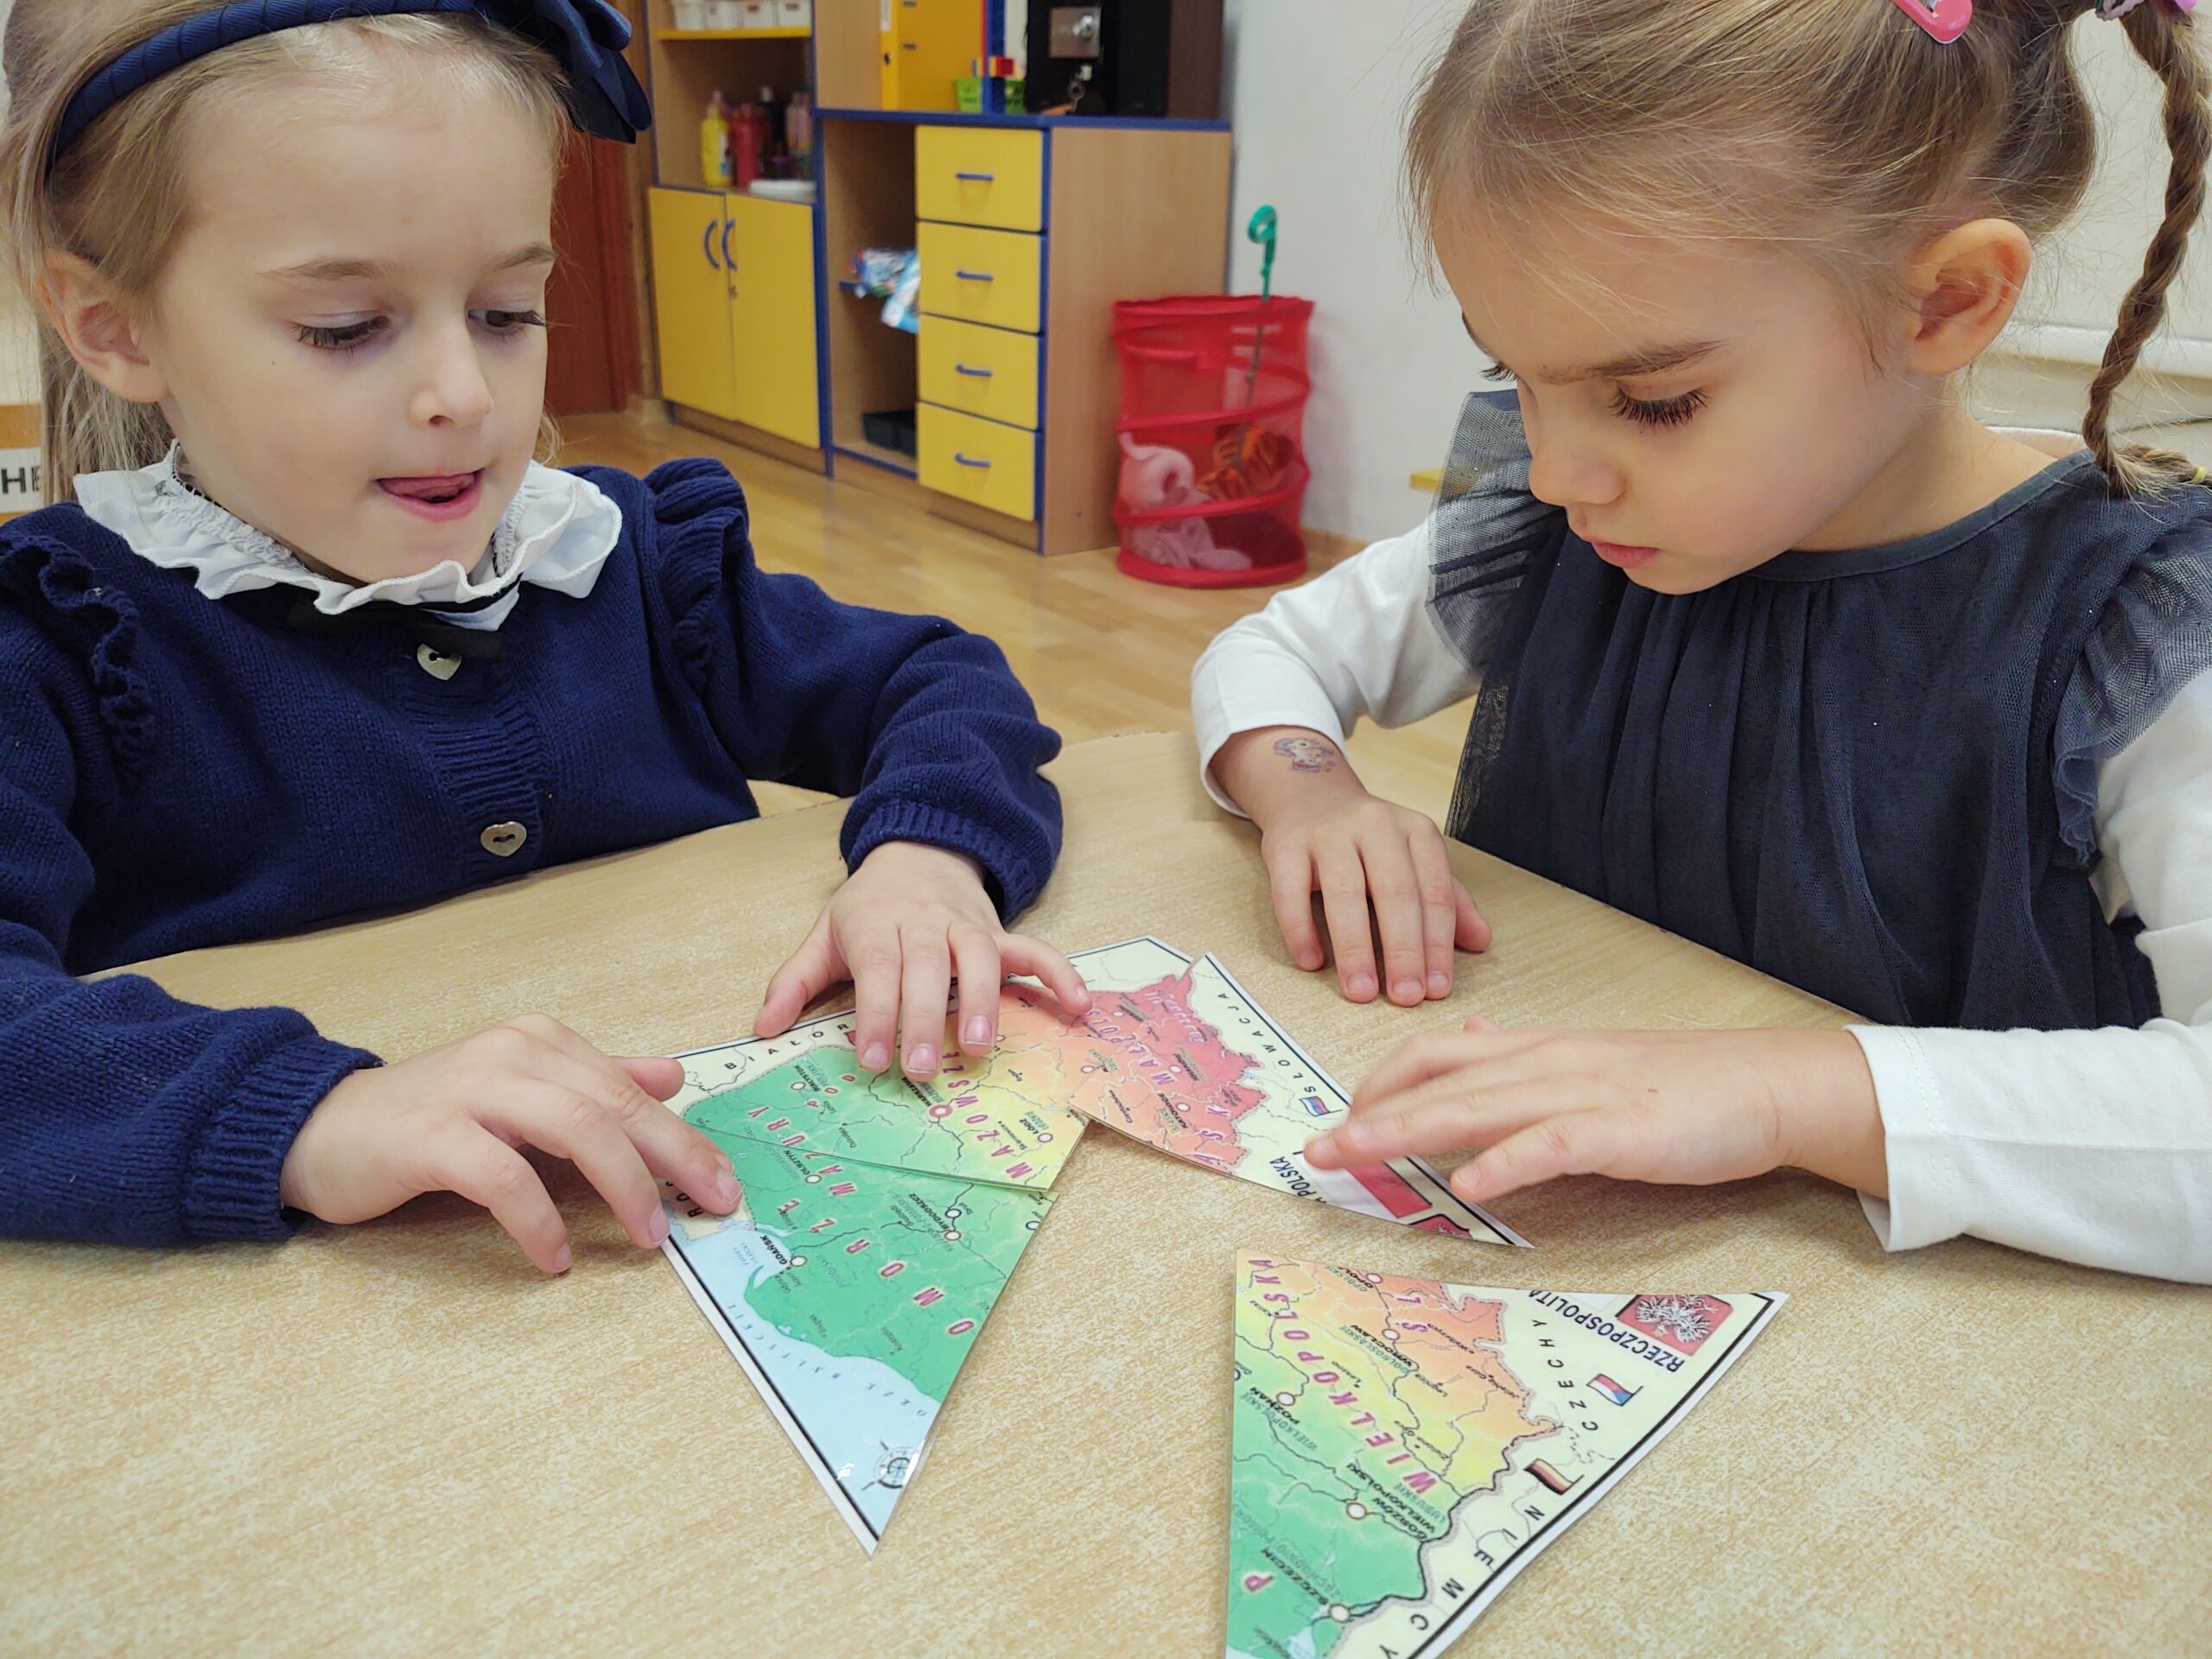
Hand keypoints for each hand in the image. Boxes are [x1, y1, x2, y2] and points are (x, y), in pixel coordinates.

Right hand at [278, 1014, 741, 1273]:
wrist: (321, 1129)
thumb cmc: (430, 1119)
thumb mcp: (522, 1092)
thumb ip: (594, 1083)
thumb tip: (672, 1077)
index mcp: (541, 1042)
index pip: (629, 1089)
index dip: (683, 1137)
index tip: (723, 1182)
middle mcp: (512, 1053)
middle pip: (614, 1105)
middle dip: (675, 1157)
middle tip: (711, 1206)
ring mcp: (471, 1090)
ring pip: (575, 1128)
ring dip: (622, 1186)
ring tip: (648, 1235)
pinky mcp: (430, 1136)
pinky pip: (503, 1176)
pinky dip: (539, 1219)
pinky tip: (554, 1257)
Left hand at [754, 840, 1091, 1081]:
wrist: (919, 847)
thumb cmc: (868, 907)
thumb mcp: (824, 935)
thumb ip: (794, 982)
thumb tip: (762, 1028)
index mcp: (875, 924)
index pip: (877, 968)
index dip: (875, 1013)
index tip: (871, 1058)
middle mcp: (924, 922)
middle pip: (927, 967)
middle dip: (923, 1017)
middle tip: (920, 1069)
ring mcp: (967, 926)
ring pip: (979, 958)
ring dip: (984, 1000)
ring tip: (978, 1047)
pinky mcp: (1000, 932)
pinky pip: (1035, 950)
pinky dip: (1059, 974)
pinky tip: (1079, 1005)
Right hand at [1210, 727, 1489, 1005]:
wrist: (1310, 797)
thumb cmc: (1369, 842)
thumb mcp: (1415, 860)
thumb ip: (1449, 899)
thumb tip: (1481, 940)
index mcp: (1415, 831)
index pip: (1434, 893)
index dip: (1438, 944)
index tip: (1436, 989)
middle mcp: (1376, 826)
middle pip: (1394, 893)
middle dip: (1402, 950)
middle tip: (1405, 996)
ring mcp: (1328, 834)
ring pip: (1344, 894)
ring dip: (1354, 948)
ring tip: (1361, 991)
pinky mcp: (1285, 846)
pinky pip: (1291, 892)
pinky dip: (1300, 929)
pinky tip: (1311, 962)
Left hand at [1304, 1017, 1885, 1203]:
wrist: (1765, 1084)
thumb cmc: (1678, 1083)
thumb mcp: (1587, 1056)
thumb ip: (1523, 1052)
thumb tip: (1468, 1032)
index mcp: (1536, 1048)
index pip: (1436, 1051)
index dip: (1381, 1081)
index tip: (1340, 1114)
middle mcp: (1546, 1063)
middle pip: (1438, 1081)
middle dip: (1369, 1114)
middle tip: (1314, 1148)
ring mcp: (1581, 1094)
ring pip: (1476, 1107)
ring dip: (1407, 1133)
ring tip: (1355, 1155)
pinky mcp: (1620, 1131)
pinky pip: (1550, 1145)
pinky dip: (1503, 1163)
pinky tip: (1465, 1185)